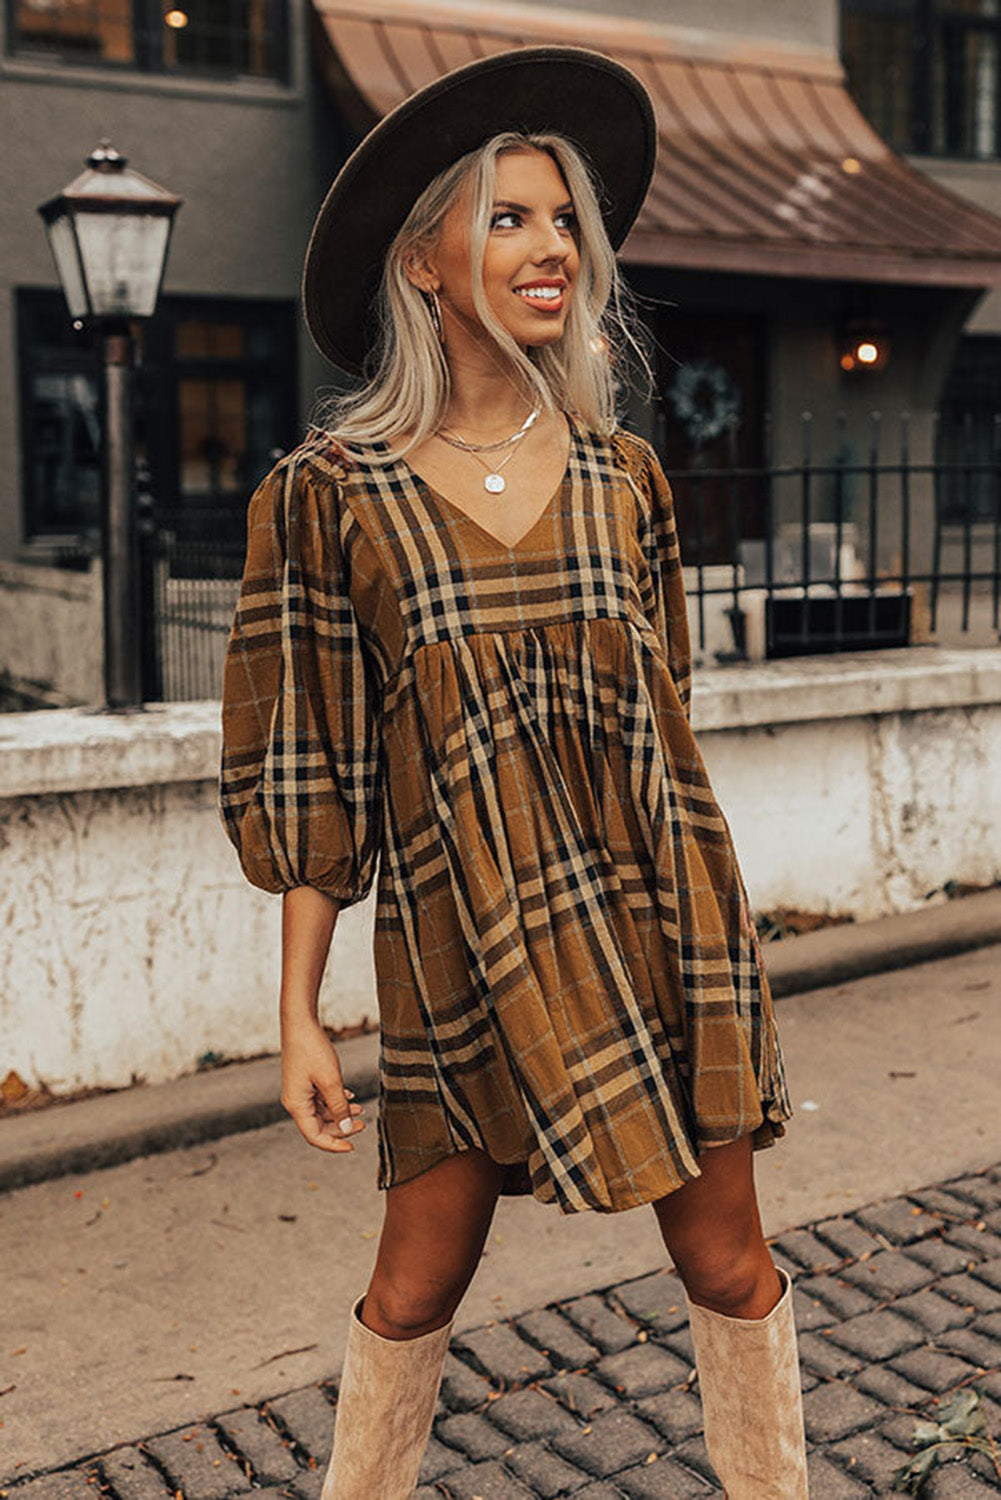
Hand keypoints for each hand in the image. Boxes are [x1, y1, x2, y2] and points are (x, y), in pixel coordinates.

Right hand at [280, 1018, 366, 1152]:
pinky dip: (336, 1100)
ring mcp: (299, 1091)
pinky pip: (321, 1099)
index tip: (352, 1147)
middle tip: (363, 1124)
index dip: (334, 1144)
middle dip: (342, 1127)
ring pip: (322, 1112)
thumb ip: (339, 1107)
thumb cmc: (312, 1050)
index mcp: (297, 1105)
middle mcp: (295, 1101)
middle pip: (319, 1126)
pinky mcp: (305, 1082)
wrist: (300, 1023)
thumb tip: (347, 1129)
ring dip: (341, 1112)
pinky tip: (350, 1095)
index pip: (314, 1136)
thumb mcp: (331, 1080)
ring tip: (361, 1108)